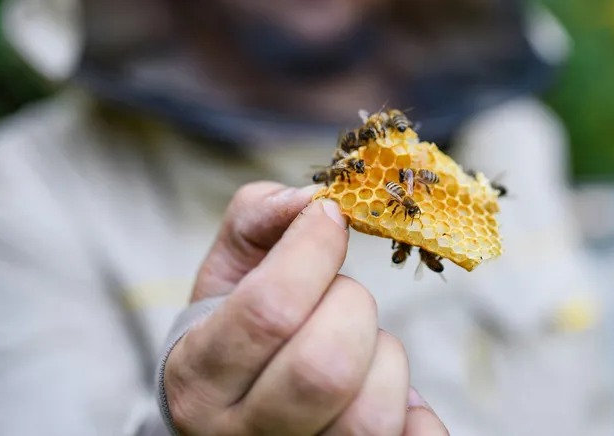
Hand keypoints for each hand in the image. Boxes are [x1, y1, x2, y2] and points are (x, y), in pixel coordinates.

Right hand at [163, 182, 448, 434]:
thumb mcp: (227, 275)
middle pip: (325, 368)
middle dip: (353, 308)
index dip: (314, 251)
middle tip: (343, 297)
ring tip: (363, 349)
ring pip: (371, 415)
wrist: (233, 420)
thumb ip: (259, 220)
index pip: (268, 310)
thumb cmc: (239, 335)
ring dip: (385, 360)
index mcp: (198, 378)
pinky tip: (386, 392)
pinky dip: (415, 410)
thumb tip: (313, 200)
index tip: (331, 220)